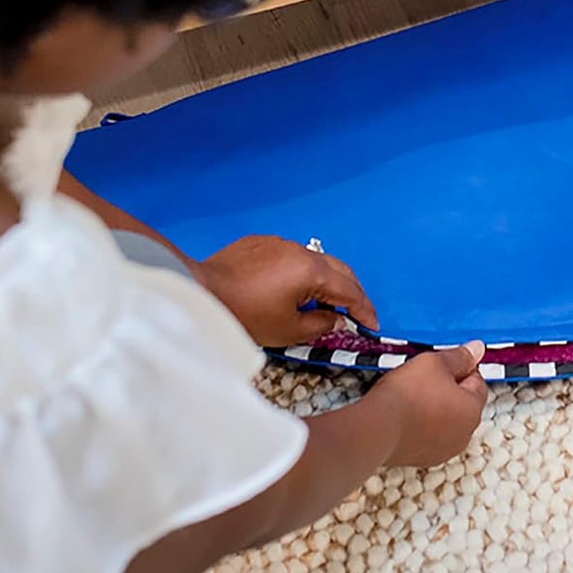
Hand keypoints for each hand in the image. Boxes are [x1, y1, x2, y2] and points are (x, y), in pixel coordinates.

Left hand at [196, 235, 378, 347]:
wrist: (201, 291)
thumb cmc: (244, 314)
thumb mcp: (287, 330)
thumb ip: (319, 325)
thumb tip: (335, 318)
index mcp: (312, 271)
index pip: (349, 290)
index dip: (363, 309)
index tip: (371, 324)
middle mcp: (300, 250)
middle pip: (338, 269)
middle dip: (350, 291)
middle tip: (355, 312)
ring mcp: (280, 242)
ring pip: (314, 260)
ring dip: (324, 279)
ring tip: (323, 301)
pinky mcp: (261, 242)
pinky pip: (290, 255)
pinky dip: (299, 271)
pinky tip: (290, 287)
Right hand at [369, 343, 488, 467]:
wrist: (378, 427)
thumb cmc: (407, 394)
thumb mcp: (436, 362)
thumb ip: (460, 356)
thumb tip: (477, 349)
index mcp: (473, 410)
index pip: (478, 382)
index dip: (462, 367)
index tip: (444, 363)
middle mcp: (464, 434)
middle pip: (463, 403)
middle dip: (449, 389)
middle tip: (427, 376)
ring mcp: (444, 450)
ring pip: (446, 421)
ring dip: (436, 408)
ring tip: (413, 395)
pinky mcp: (424, 459)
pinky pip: (429, 435)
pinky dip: (423, 425)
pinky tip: (407, 414)